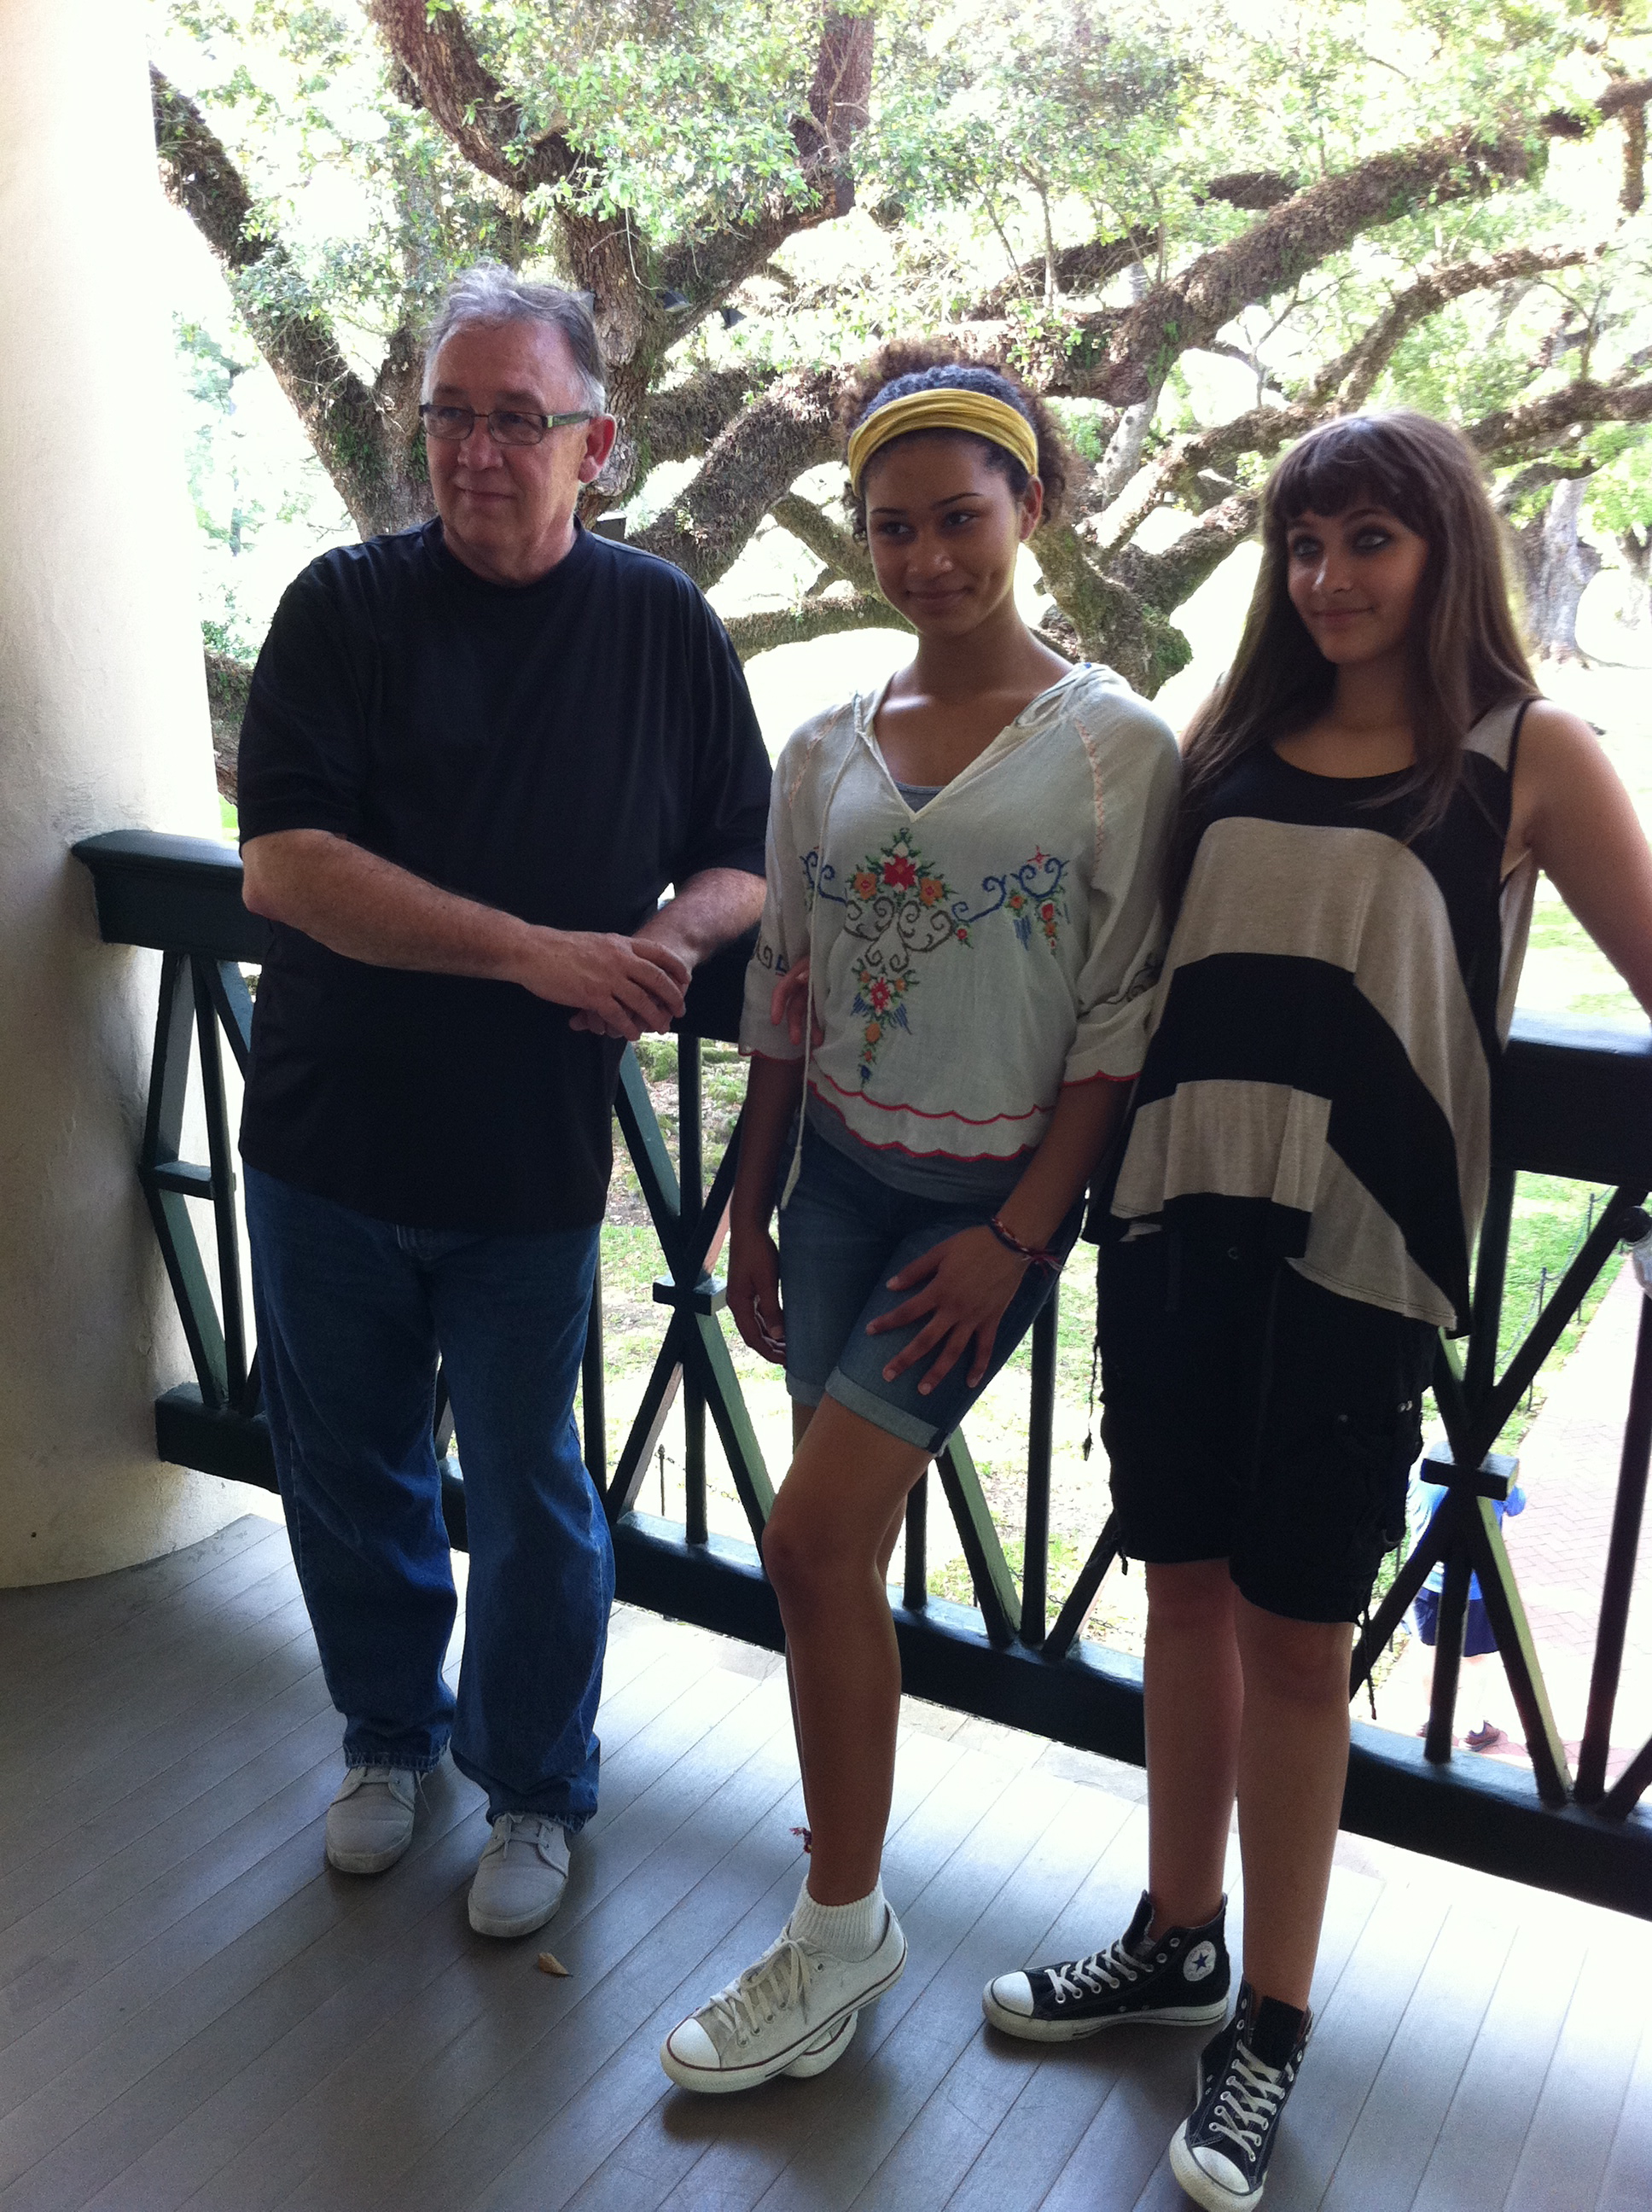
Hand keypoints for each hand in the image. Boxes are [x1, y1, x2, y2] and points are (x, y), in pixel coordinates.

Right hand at [517, 928, 688, 1039]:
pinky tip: (633, 1034)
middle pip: (657, 979)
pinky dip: (629, 1027)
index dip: (675, 967)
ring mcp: (608, 978)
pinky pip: (619, 1015)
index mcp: (620, 944)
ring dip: (654, 1017)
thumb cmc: (560, 948)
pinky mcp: (593, 995)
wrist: (533, 952)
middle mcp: (619, 959)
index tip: (685, 979)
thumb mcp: (596, 941)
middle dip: (673, 997)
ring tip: (661, 1028)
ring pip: (642, 1001)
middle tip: (679, 1010)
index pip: (658, 953)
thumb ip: (614, 951)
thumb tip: (627, 957)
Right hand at [726, 1218, 785, 1362]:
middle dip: (771, 1348)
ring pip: (756, 1325)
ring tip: (788, 1347)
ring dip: (771, 1337)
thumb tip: (777, 1333)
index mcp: (739, 1304)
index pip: (753, 1337)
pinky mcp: (749, 1290)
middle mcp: (738, 1304)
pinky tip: (782, 1327)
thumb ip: (771, 1308)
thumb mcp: (767, 1281)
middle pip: (753, 1334)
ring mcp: (743, 1297)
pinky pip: (759, 1314)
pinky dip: (770, 1324)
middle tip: (790, 1358)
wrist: (748, 1229)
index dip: (768, 1351)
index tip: (784, 1361)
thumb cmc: (757, 1252)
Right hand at [770, 956, 821, 1048]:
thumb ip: (810, 969)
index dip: (777, 1005)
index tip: (775, 1021)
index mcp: (799, 974)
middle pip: (795, 1008)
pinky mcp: (826, 999)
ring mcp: (815, 994)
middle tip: (795, 1041)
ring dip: (811, 1029)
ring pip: (808, 1014)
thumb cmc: (830, 952)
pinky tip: (825, 1035)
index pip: (783, 990)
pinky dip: (821, 1025)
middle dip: (794, 1025)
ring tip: (818, 1042)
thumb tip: (800, 979)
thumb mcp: (819, 959)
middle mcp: (804, 986)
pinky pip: (820, 1014)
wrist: (847, 951)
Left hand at [865, 1226, 1029, 1395]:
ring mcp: (974, 1318)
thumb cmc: (972, 1244)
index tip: (870, 1331)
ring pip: (953, 1351)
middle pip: (925, 1340)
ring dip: (937, 1372)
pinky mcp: (992, 1321)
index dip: (887, 1322)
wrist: (1010, 1244)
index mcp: (939, 1291)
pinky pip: (985, 1348)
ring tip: (923, 1390)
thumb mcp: (940, 1251)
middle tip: (888, 1375)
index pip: (907, 1311)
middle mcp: (954, 1310)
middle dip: (905, 1359)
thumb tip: (891, 1286)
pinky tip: (970, 1383)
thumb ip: (915, 1270)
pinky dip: (979, 1366)